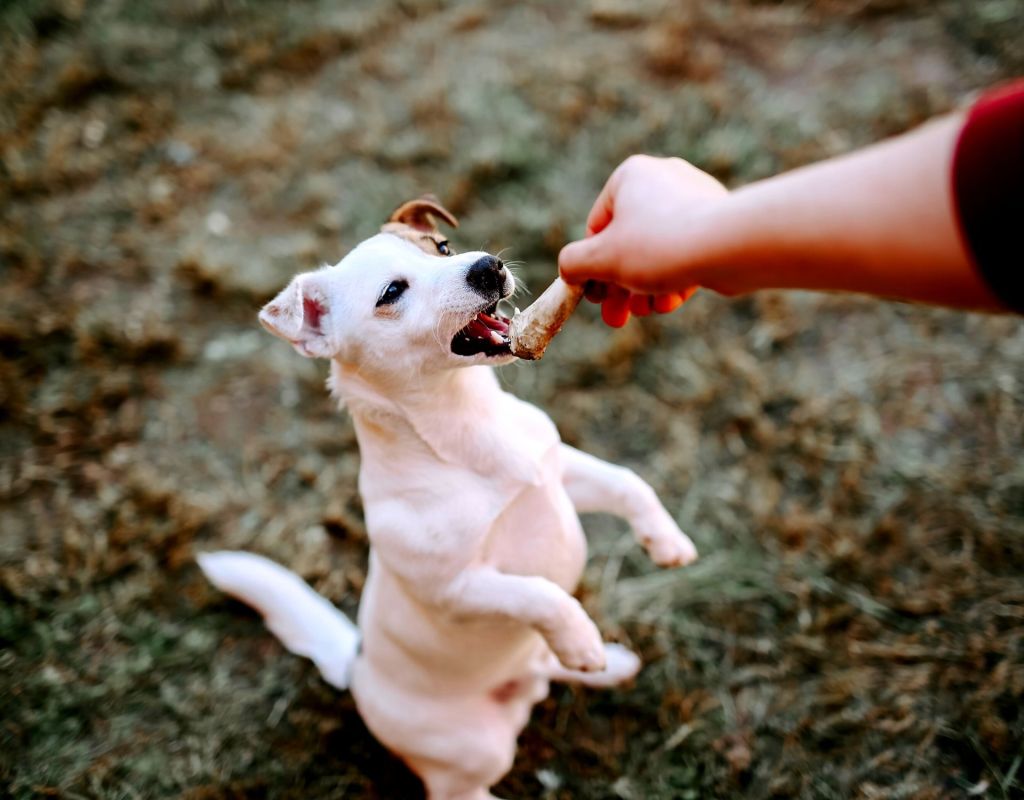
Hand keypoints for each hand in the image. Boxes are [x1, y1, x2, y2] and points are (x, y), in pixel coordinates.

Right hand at [559, 155, 729, 326]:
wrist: (730, 246)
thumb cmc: (659, 246)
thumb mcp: (601, 260)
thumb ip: (573, 264)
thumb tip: (569, 270)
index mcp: (630, 177)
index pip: (596, 227)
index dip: (590, 268)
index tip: (593, 298)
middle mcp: (663, 180)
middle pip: (628, 243)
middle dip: (619, 287)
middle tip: (615, 318)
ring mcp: (694, 199)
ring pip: (657, 252)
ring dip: (645, 288)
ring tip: (646, 311)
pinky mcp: (718, 222)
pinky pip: (685, 253)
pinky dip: (674, 278)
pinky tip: (671, 302)